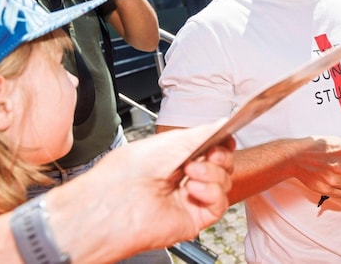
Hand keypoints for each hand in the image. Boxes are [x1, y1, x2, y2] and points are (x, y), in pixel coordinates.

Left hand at [53, 121, 234, 253]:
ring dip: (213, 173)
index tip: (224, 137)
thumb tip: (222, 124)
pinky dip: (212, 192)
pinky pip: (220, 204)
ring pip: (224, 183)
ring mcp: (190, 198)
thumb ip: (202, 133)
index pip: (212, 149)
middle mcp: (184, 178)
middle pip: (223, 165)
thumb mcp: (170, 141)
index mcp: (176, 158)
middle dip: (219, 155)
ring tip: (191, 171)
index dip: (221, 143)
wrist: (115, 200)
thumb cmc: (126, 172)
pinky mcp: (195, 218)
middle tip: (207, 153)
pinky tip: (194, 187)